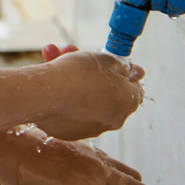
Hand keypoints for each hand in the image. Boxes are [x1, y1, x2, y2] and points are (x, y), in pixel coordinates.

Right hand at [29, 46, 144, 141]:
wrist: (46, 95)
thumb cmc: (79, 75)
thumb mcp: (107, 60)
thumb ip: (124, 66)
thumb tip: (137, 72)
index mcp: (128, 102)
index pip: (132, 86)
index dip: (119, 69)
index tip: (108, 59)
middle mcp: (112, 120)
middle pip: (103, 89)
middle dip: (88, 68)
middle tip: (72, 52)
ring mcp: (89, 128)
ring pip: (83, 98)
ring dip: (70, 78)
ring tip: (51, 55)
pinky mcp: (67, 132)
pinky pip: (68, 111)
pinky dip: (61, 97)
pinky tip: (49, 81)